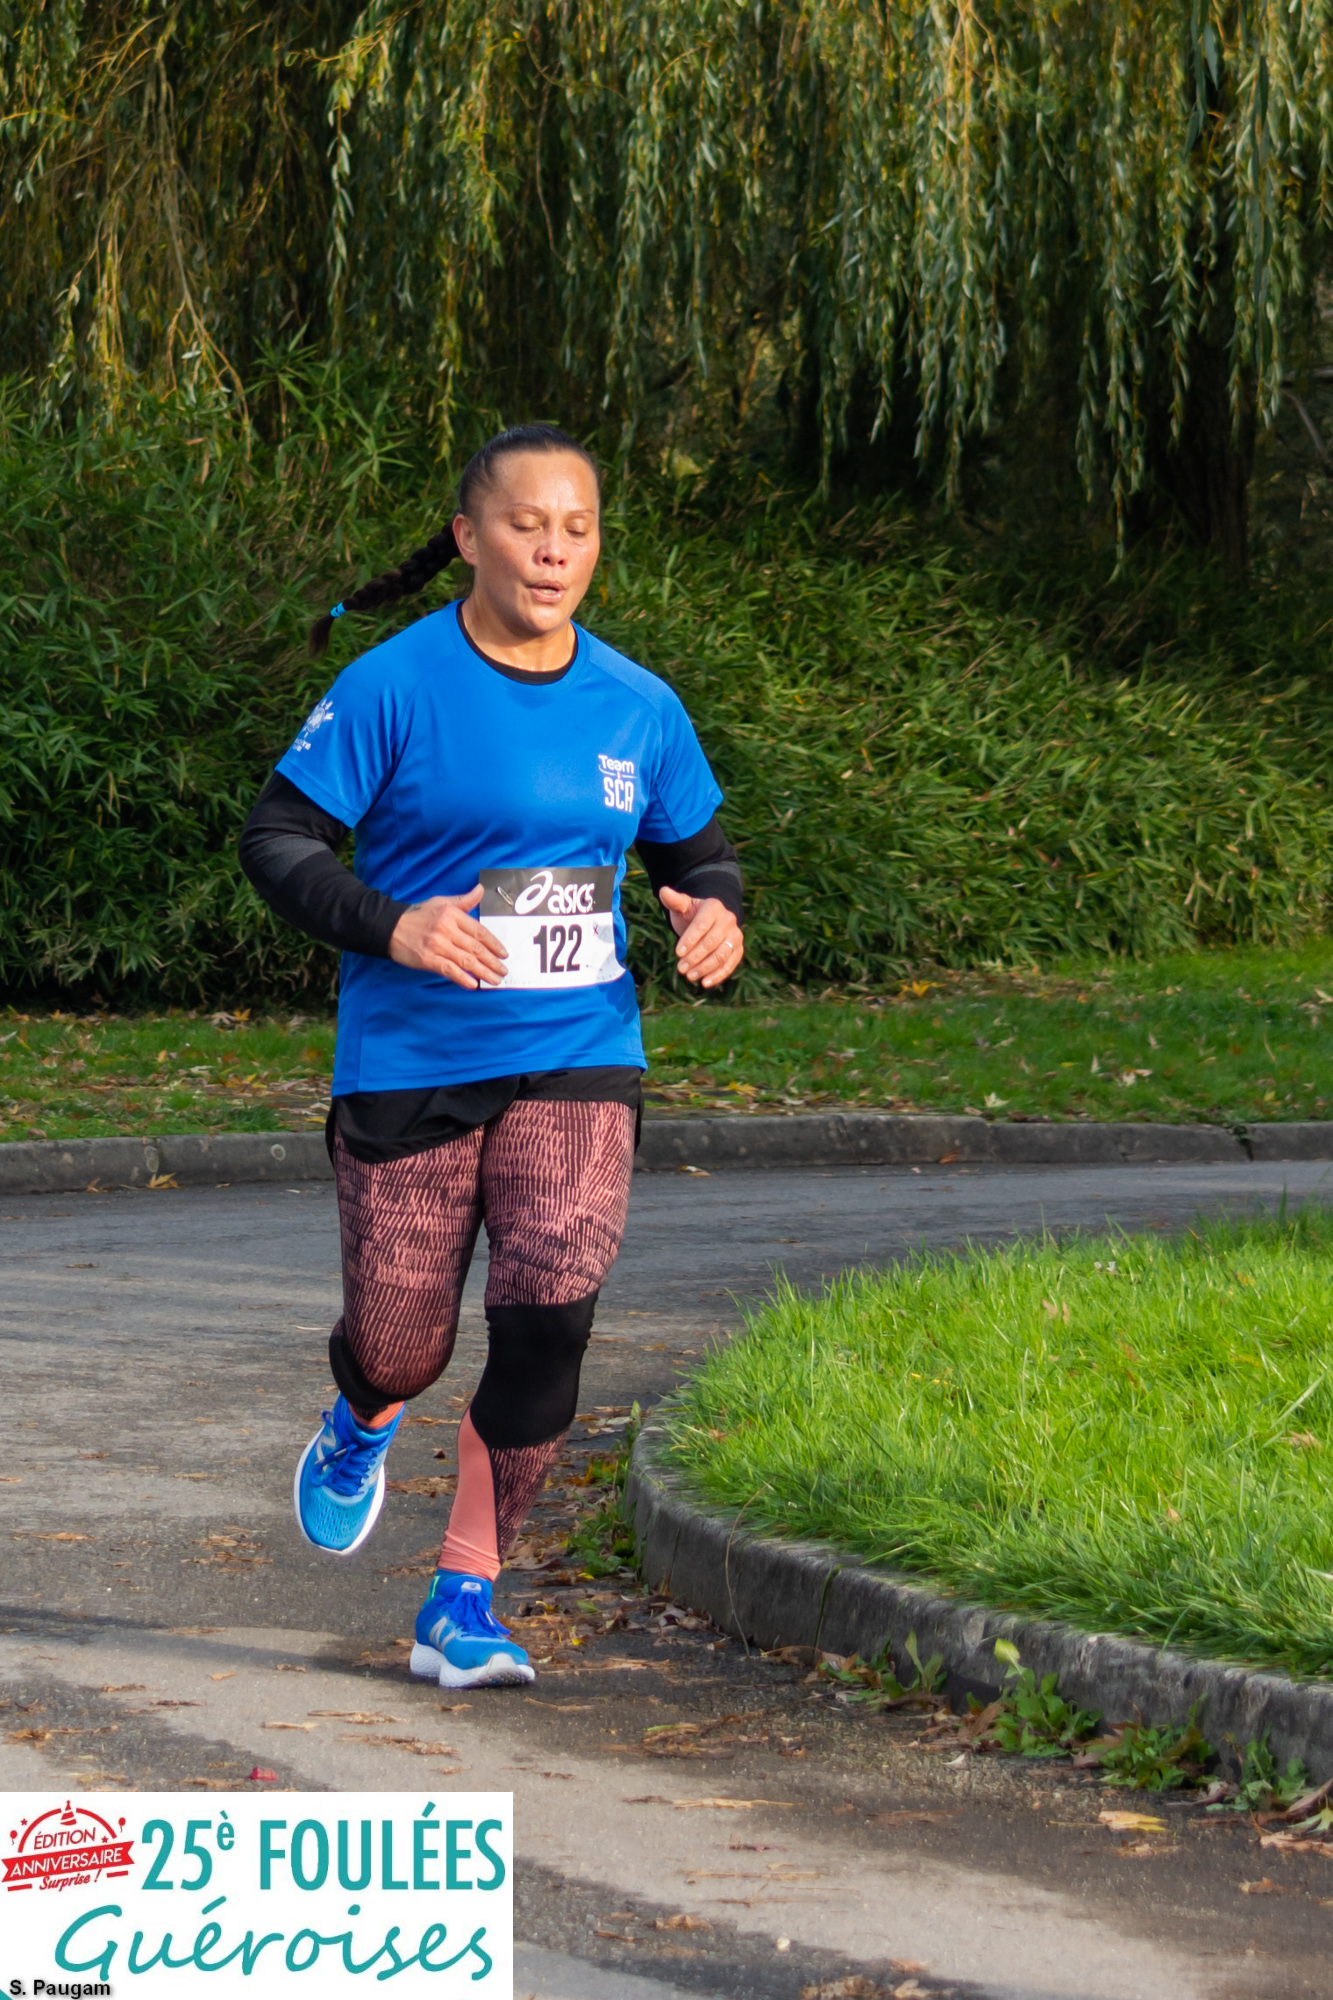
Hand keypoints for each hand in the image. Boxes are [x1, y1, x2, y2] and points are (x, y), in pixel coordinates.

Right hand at [389, 887, 507, 988]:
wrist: (391, 927)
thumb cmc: (419, 915)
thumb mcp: (442, 902)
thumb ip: (464, 900)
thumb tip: (481, 890)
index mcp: (452, 915)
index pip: (479, 931)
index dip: (494, 944)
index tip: (504, 953)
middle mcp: (447, 930)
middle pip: (476, 948)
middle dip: (492, 962)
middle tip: (503, 971)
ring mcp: (437, 946)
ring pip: (466, 961)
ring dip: (483, 972)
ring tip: (494, 980)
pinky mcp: (428, 959)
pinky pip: (449, 970)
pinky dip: (462, 978)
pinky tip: (472, 984)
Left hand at [659, 887, 744, 987]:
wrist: (710, 920)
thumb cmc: (692, 914)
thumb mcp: (683, 906)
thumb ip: (674, 901)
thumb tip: (663, 891)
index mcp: (714, 907)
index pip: (702, 925)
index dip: (690, 940)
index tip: (677, 953)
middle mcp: (728, 920)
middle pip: (711, 942)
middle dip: (695, 957)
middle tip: (680, 968)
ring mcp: (735, 936)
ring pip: (721, 955)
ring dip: (705, 968)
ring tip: (689, 976)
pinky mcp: (738, 950)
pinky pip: (730, 964)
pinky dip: (719, 975)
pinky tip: (705, 983)